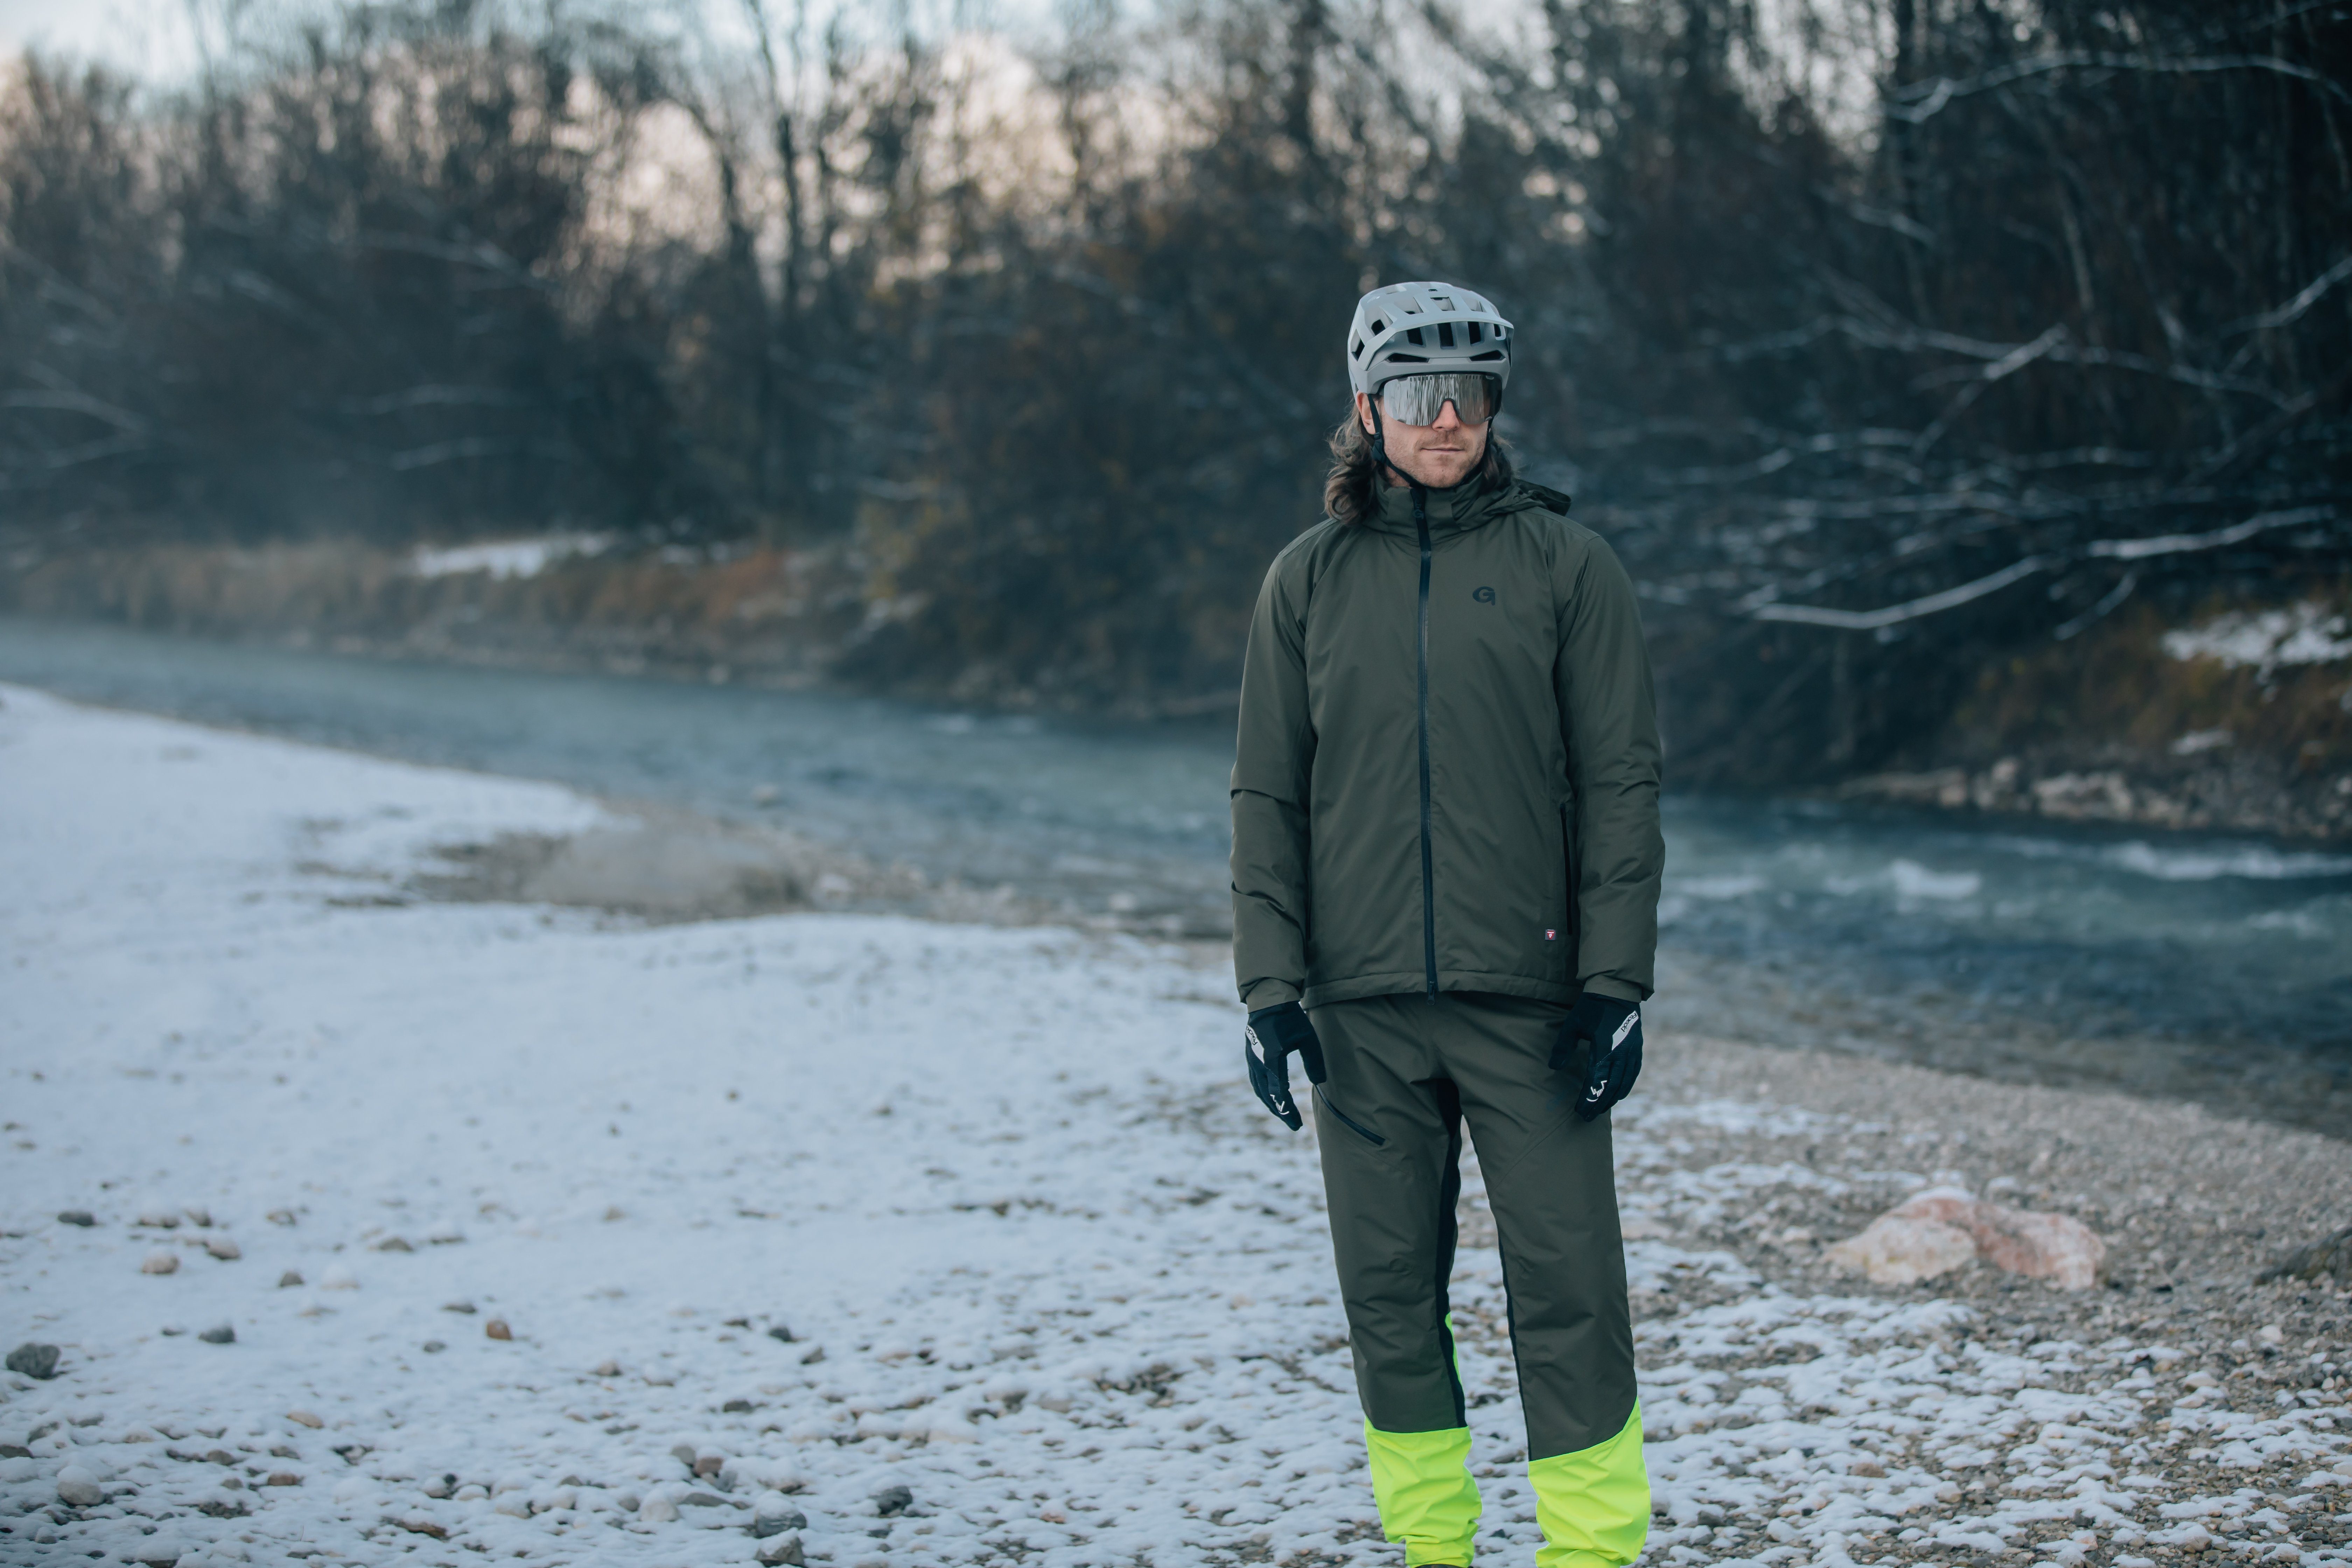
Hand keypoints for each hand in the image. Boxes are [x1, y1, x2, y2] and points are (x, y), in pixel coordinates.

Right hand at [1245, 1001, 1326, 1129]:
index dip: (1288, 1111)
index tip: (1298, 1125)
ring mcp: (1251, 1060)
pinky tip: (1273, 1096)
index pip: (1279, 1094)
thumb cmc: (1290, 1018)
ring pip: (1259, 1090)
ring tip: (1284, 1113)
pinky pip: (1255, 1081)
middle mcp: (1258, 1064)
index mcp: (1272, 1061)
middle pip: (1267, 1097)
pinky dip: (1265, 1093)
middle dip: (1280, 1112)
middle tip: (1293, 1124)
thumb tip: (1319, 1082)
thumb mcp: (1307, 1038)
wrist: (1268, 1000)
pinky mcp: (1250, 1057)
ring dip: (1271, 1104)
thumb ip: (1314, 1061)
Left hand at [1550, 991, 1642, 1120]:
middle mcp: (1621, 1053)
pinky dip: (1625, 1087)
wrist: (1616, 991)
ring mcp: (1632, 1052)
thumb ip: (1563, 1047)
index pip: (1596, 1081)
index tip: (1579, 1111)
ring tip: (1600, 1109)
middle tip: (1588, 1116)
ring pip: (1624, 1083)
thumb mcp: (1573, 1025)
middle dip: (1599, 1104)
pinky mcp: (1637, 1049)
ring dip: (1612, 1099)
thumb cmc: (1591, 1008)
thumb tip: (1554, 1067)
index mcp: (1604, 1048)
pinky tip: (1618, 1095)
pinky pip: (1633, 1074)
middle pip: (1611, 1087)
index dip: (1588, 1099)